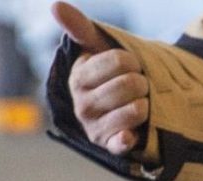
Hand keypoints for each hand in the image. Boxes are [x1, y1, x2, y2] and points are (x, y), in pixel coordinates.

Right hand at [53, 2, 149, 155]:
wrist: (121, 108)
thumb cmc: (110, 75)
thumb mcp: (98, 49)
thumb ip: (80, 28)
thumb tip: (55, 5)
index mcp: (78, 77)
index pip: (119, 61)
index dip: (133, 61)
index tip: (131, 65)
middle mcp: (82, 104)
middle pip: (131, 85)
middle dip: (142, 82)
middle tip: (138, 86)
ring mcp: (94, 127)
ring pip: (136, 110)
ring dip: (146, 104)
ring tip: (139, 103)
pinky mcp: (109, 146)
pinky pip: (121, 143)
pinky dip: (127, 139)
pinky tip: (130, 134)